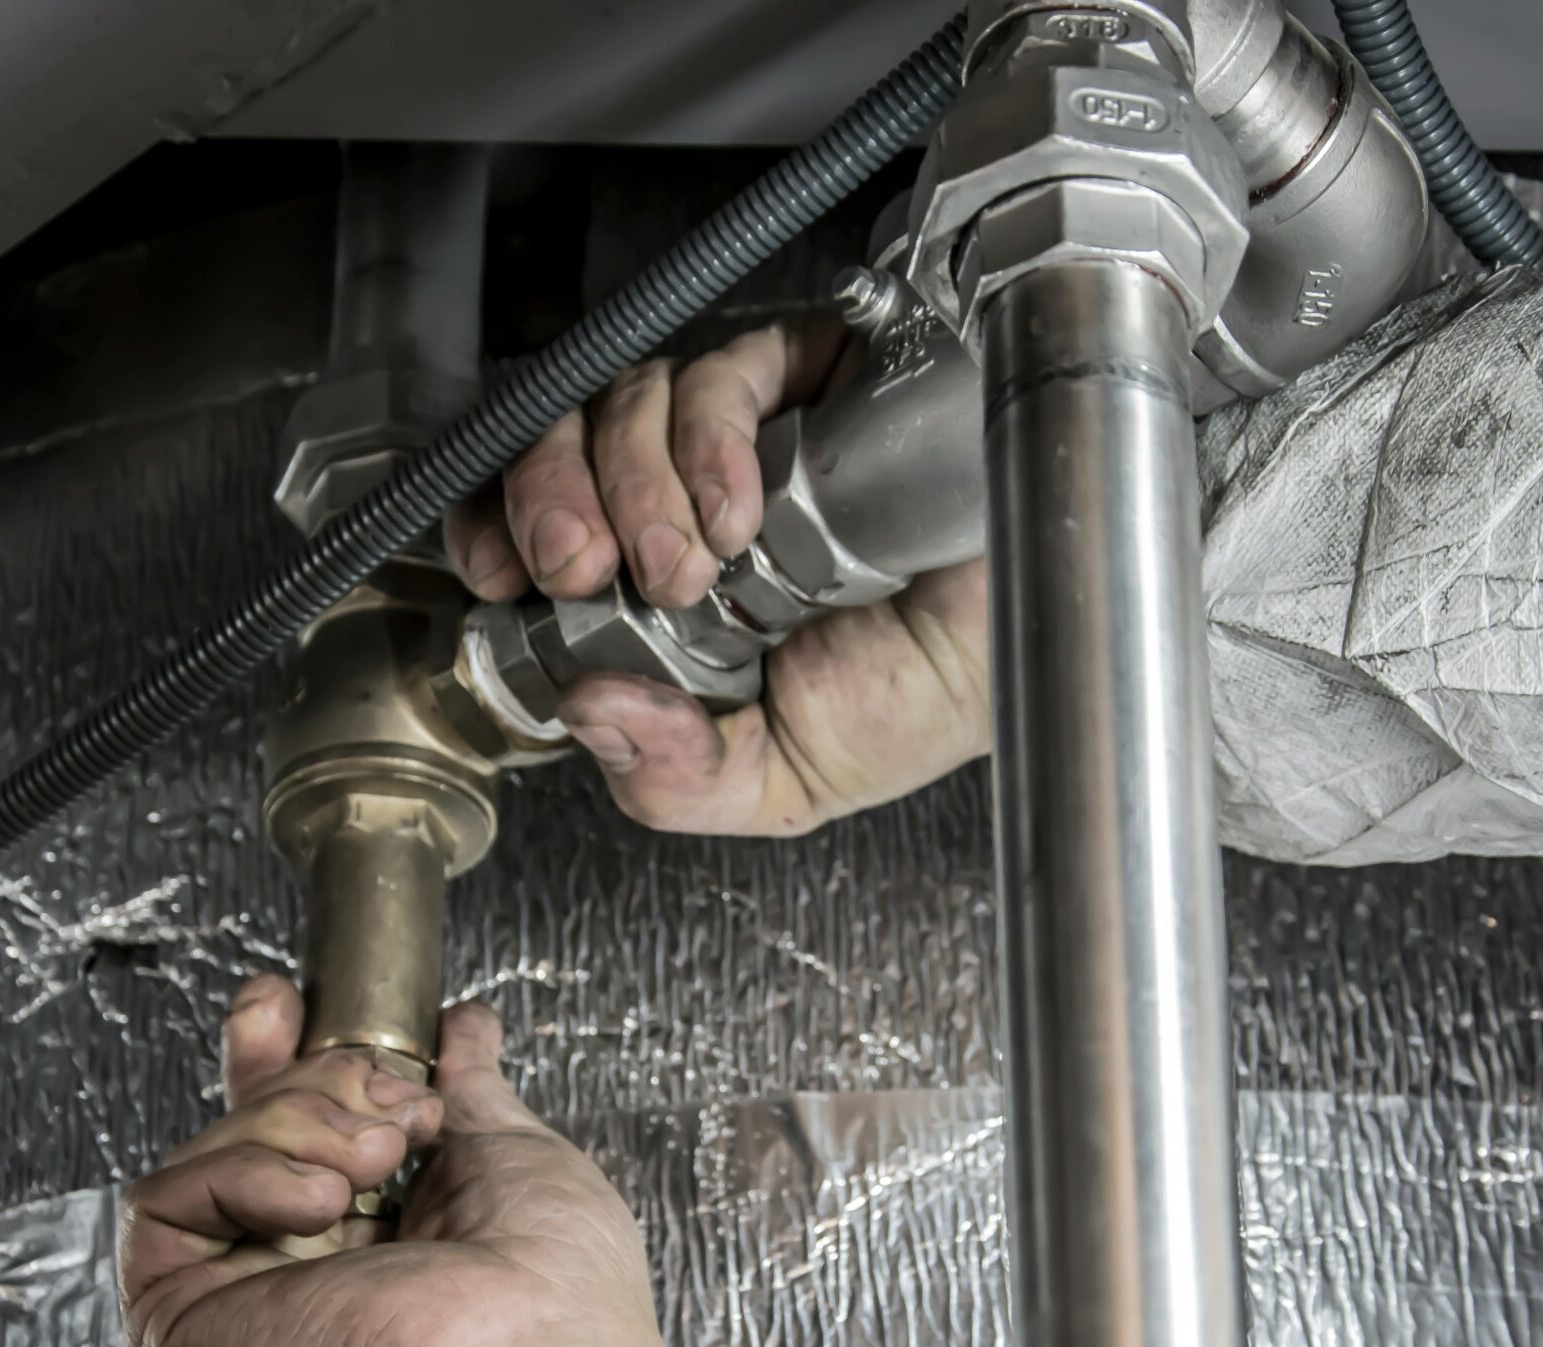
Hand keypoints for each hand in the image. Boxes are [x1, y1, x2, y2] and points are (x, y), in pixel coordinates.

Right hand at [119, 977, 702, 1346]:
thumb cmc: (555, 1310)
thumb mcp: (515, 1161)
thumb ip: (470, 1093)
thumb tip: (464, 1030)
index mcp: (379, 1259)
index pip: (298, 1143)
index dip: (285, 1061)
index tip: (292, 1005)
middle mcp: (299, 1288)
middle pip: (246, 1134)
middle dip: (306, 1076)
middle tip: (382, 1093)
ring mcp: (238, 1308)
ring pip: (212, 1153)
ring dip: (302, 1122)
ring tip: (374, 1162)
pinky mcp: (180, 1327)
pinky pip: (163, 1200)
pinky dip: (244, 1170)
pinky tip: (318, 1198)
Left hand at [443, 319, 991, 836]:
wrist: (1046, 641)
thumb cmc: (930, 695)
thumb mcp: (782, 780)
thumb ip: (678, 776)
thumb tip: (587, 714)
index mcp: (659, 586)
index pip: (537, 521)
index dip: (497, 526)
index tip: (499, 573)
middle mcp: (686, 497)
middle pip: (559, 442)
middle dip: (547, 500)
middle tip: (583, 566)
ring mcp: (744, 433)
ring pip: (626, 399)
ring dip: (633, 481)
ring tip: (689, 564)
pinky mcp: (808, 376)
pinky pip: (722, 371)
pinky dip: (710, 439)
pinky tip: (744, 508)